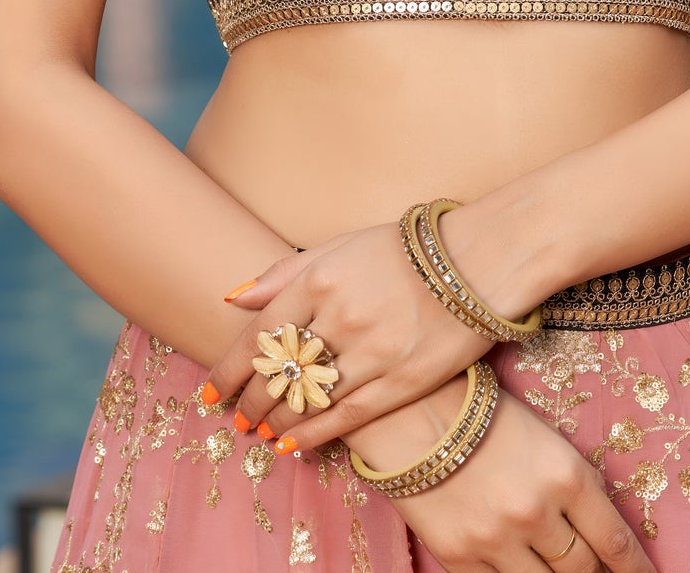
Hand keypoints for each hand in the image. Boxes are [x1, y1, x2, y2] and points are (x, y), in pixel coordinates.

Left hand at [203, 219, 494, 452]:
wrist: (478, 261)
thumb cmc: (406, 249)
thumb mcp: (342, 246)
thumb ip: (286, 272)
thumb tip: (234, 296)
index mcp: (322, 278)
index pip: (260, 333)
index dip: (230, 367)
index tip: (210, 389)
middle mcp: (340, 316)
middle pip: (279, 371)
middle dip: (251, 399)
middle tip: (235, 415)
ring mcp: (371, 352)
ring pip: (307, 400)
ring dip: (277, 419)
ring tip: (260, 430)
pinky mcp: (399, 382)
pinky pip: (344, 418)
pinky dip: (312, 434)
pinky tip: (292, 443)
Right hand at [375, 384, 653, 572]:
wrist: (412, 411)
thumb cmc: (485, 417)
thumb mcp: (545, 441)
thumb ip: (573, 489)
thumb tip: (597, 539)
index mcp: (567, 474)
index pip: (615, 541)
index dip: (637, 572)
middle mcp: (537, 512)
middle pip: (582, 571)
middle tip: (595, 571)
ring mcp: (498, 540)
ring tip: (557, 568)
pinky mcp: (461, 558)